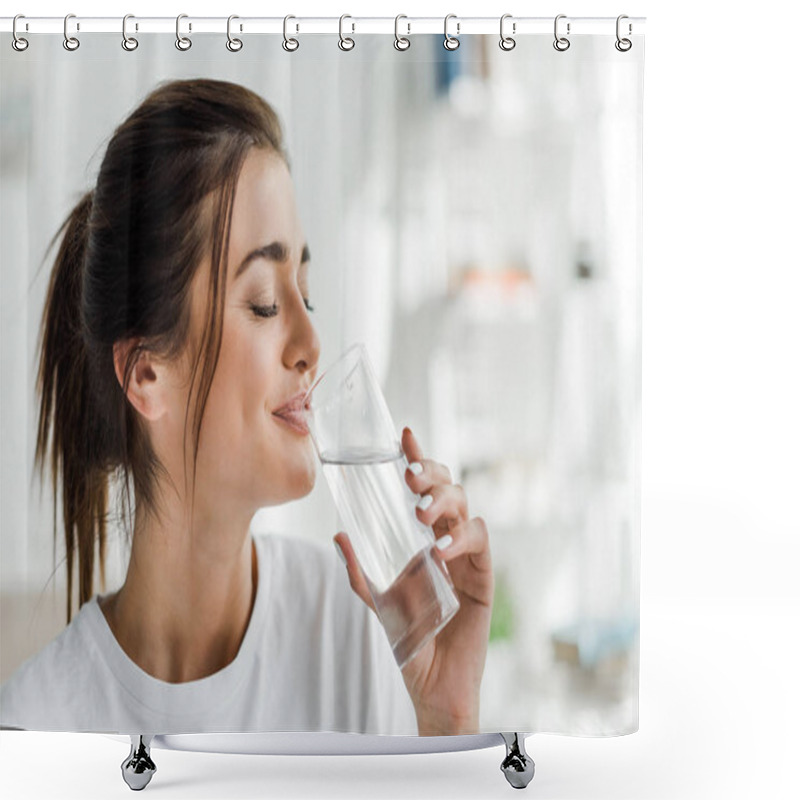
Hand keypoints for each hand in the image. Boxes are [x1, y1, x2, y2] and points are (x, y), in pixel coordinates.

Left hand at [333, 426, 492, 734]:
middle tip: (409, 476)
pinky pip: (480, 545)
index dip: (419, 459)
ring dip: (445, 502)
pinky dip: (462, 540)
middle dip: (432, 474)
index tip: (405, 435)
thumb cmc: (410, 640)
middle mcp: (448, 541)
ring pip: (466, 509)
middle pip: (450, 490)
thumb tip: (338, 534)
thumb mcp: (379, 602)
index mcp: (424, 539)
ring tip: (421, 511)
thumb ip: (361, 572)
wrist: (433, 683)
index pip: (425, 490)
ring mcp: (467, 557)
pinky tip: (440, 549)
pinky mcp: (483, 577)